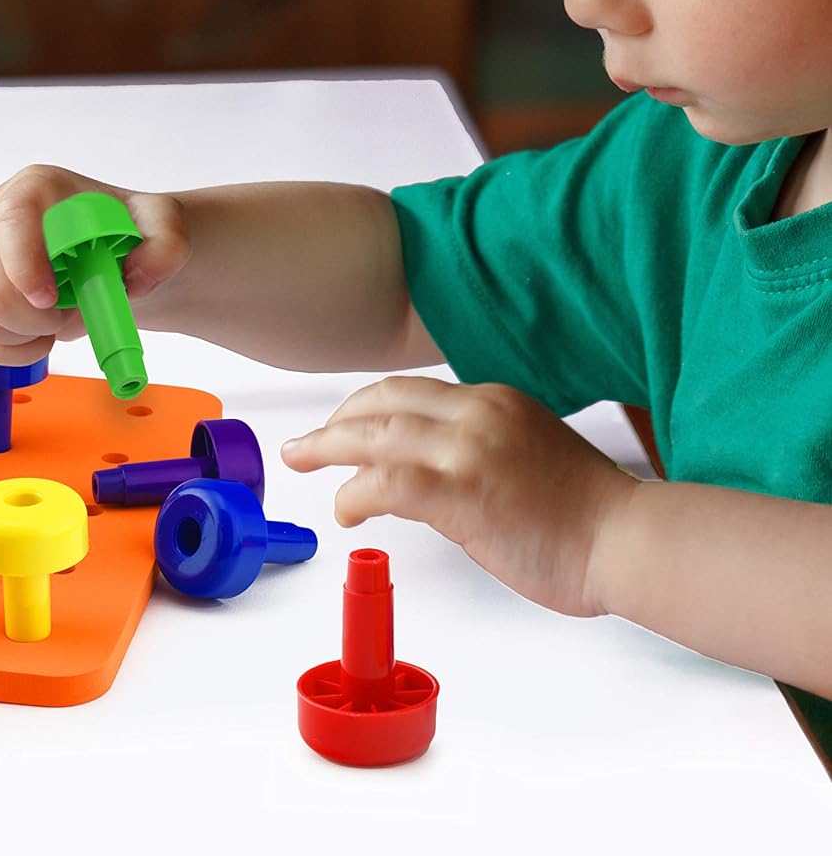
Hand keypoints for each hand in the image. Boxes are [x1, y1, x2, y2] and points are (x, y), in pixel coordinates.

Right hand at [0, 165, 188, 366]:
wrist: (115, 257)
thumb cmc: (127, 235)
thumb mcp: (163, 228)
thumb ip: (165, 244)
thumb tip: (137, 278)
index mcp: (34, 189)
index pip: (11, 222)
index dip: (25, 266)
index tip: (52, 300)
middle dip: (38, 316)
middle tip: (73, 308)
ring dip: (29, 333)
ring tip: (61, 315)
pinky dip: (17, 350)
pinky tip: (44, 332)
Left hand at [280, 376, 637, 616]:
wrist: (629, 539)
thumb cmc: (588, 513)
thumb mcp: (528, 451)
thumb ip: (478, 447)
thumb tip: (428, 472)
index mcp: (493, 400)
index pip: (409, 392)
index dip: (364, 407)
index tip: (342, 425)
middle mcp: (477, 413)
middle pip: (382, 404)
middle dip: (335, 422)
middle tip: (304, 444)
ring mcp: (469, 450)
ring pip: (375, 436)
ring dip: (329, 448)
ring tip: (302, 462)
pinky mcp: (464, 492)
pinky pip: (388, 483)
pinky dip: (356, 492)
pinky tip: (346, 509)